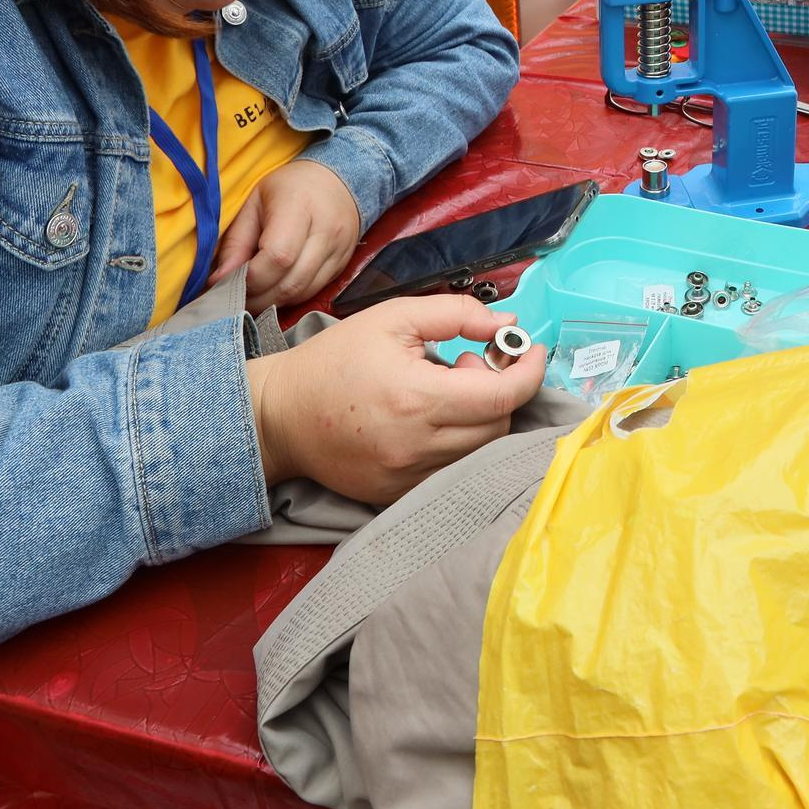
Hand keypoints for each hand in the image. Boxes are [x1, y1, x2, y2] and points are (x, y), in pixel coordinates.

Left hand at [214, 160, 362, 311]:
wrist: (337, 182)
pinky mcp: (342, 265)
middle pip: (290, 282)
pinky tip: (272, 289)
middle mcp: (326, 231)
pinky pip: (312, 292)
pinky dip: (288, 297)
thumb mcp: (254, 203)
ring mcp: (339, 251)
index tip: (227, 282)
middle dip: (257, 297)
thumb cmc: (288, 188)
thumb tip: (219, 280)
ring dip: (271, 301)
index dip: (251, 278)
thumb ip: (235, 242)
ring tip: (250, 295)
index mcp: (299, 206)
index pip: (278, 256)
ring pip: (301, 292)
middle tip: (233, 296)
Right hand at [246, 295, 545, 501]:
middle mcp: (417, 445)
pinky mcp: (397, 494)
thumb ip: (456, 314)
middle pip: (497, 425)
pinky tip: (432, 419)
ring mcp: (407, 477)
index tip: (530, 351)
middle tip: (469, 363)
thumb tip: (507, 324)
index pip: (502, 396)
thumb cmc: (334, 360)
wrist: (278, 415)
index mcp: (417, 398)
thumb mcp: (393, 318)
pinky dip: (457, 443)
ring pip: (478, 451)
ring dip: (479, 417)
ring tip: (445, 389)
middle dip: (499, 389)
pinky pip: (451, 470)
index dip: (528, 371)